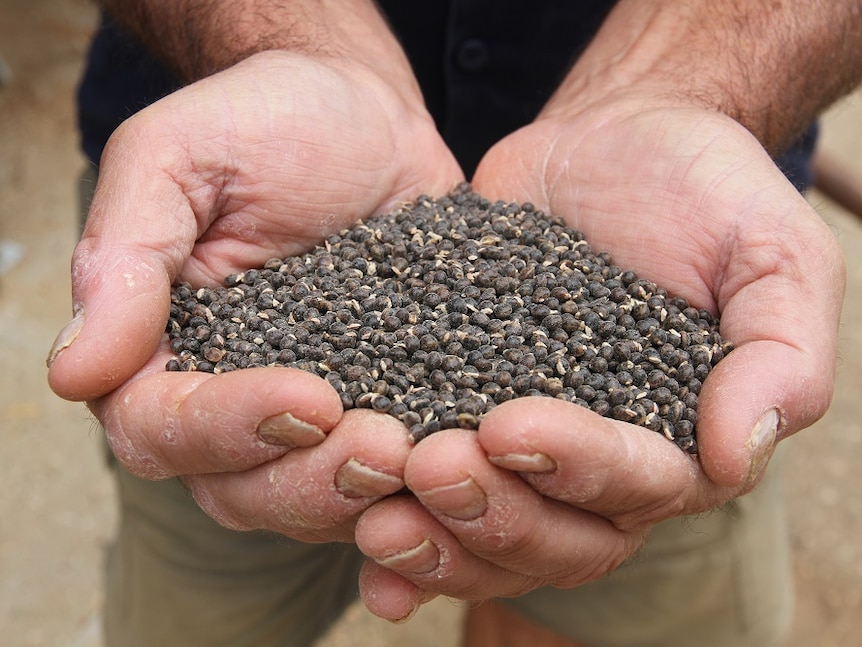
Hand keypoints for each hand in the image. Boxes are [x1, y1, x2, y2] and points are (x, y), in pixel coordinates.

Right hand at [47, 50, 462, 541]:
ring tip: (422, 455)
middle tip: (383, 444)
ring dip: (365, 495)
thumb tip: (75, 372)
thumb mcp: (178, 158)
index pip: (160, 428)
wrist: (362, 117)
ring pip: (313, 501)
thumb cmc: (263, 122)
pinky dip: (419, 486)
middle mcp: (228, 400)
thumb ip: (124, 258)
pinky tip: (463, 463)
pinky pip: (389, 477)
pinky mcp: (380, 406)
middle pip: (239, 490)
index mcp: (161, 350)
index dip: (226, 431)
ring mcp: (309, 416)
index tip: (308, 401)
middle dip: (310, 480)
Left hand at [354, 95, 843, 618]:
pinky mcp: (459, 407)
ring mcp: (525, 446)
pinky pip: (428, 485)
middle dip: (492, 515)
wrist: (615, 145)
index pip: (636, 488)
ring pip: (486, 534)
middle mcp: (600, 465)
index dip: (577, 470)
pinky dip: (395, 516)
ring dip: (432, 540)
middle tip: (431, 467)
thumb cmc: (706, 193)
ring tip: (371, 515)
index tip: (512, 424)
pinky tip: (349, 525)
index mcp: (681, 441)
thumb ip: (779, 354)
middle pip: (555, 538)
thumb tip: (742, 456)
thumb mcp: (773, 253)